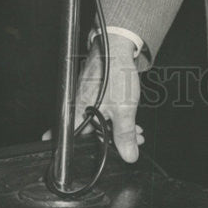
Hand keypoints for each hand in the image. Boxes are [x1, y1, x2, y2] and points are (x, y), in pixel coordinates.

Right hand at [42, 33, 143, 162]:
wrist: (118, 45)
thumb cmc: (115, 71)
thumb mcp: (124, 108)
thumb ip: (125, 134)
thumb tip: (128, 155)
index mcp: (77, 113)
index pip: (72, 142)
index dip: (81, 154)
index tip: (88, 162)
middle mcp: (77, 106)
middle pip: (91, 133)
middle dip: (113, 141)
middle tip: (133, 142)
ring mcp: (84, 98)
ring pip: (99, 121)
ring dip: (117, 129)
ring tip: (136, 131)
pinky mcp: (93, 91)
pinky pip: (102, 110)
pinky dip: (115, 116)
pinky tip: (128, 116)